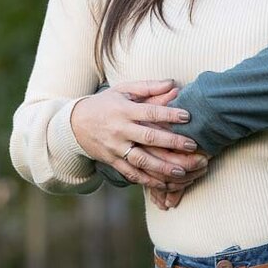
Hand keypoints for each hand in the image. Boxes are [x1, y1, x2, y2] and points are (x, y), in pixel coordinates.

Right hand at [69, 81, 210, 189]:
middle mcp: (120, 130)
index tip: (187, 116)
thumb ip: (148, 87)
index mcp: (124, 110)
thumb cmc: (105, 104)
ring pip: (142, 160)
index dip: (169, 114)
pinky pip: (132, 174)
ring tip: (182, 171)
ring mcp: (116, 148)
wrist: (75, 124)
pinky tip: (165, 184)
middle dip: (172, 142)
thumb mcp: (123, 90)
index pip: (149, 112)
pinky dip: (148, 181)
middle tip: (192, 145)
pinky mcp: (113, 162)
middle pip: (149, 137)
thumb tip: (173, 83)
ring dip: (163, 167)